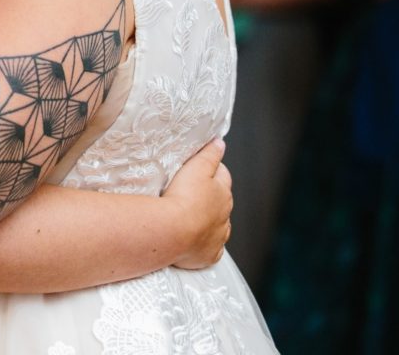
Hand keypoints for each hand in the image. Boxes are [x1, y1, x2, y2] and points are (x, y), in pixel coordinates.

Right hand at [162, 138, 232, 268]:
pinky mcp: (209, 254)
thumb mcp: (196, 167)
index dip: (214, 170)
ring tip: (190, 218)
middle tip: (192, 192)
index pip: (223, 176)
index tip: (203, 167)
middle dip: (211, 197)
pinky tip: (193, 241)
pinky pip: (210, 248)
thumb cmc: (183, 197)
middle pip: (221, 202)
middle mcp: (225, 216)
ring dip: (208, 221)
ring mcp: (218, 236)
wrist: (173, 231)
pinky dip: (203, 244)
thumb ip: (209, 154)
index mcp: (223, 193)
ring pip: (218, 226)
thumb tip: (220, 143)